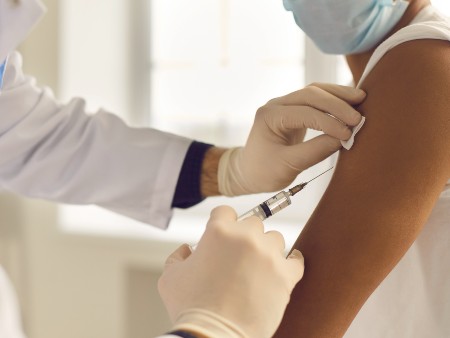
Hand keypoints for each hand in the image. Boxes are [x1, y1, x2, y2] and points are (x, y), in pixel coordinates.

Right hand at [158, 206, 303, 337]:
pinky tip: (284, 266)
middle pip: (253, 223)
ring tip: (257, 268)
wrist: (213, 336)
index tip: (224, 235)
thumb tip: (187, 249)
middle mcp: (246, 237)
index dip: (222, 223)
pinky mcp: (285, 275)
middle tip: (238, 258)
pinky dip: (291, 262)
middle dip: (245, 237)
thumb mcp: (170, 277)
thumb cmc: (191, 308)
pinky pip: (296, 260)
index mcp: (218, 232)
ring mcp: (268, 255)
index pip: (225, 212)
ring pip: (274, 239)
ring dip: (266, 249)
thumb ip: (177, 256)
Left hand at [218, 83, 365, 195]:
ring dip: (338, 95)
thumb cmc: (263, 172)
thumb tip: (343, 139)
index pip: (305, 113)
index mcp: (270, 116)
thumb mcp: (287, 166)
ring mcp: (285, 106)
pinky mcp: (294, 111)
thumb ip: (314, 152)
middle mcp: (277, 105)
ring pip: (314, 92)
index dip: (329, 122)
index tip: (348, 134)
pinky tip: (350, 104)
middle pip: (310, 94)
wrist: (249, 173)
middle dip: (336, 103)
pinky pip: (315, 100)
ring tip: (361, 99)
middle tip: (358, 117)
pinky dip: (333, 101)